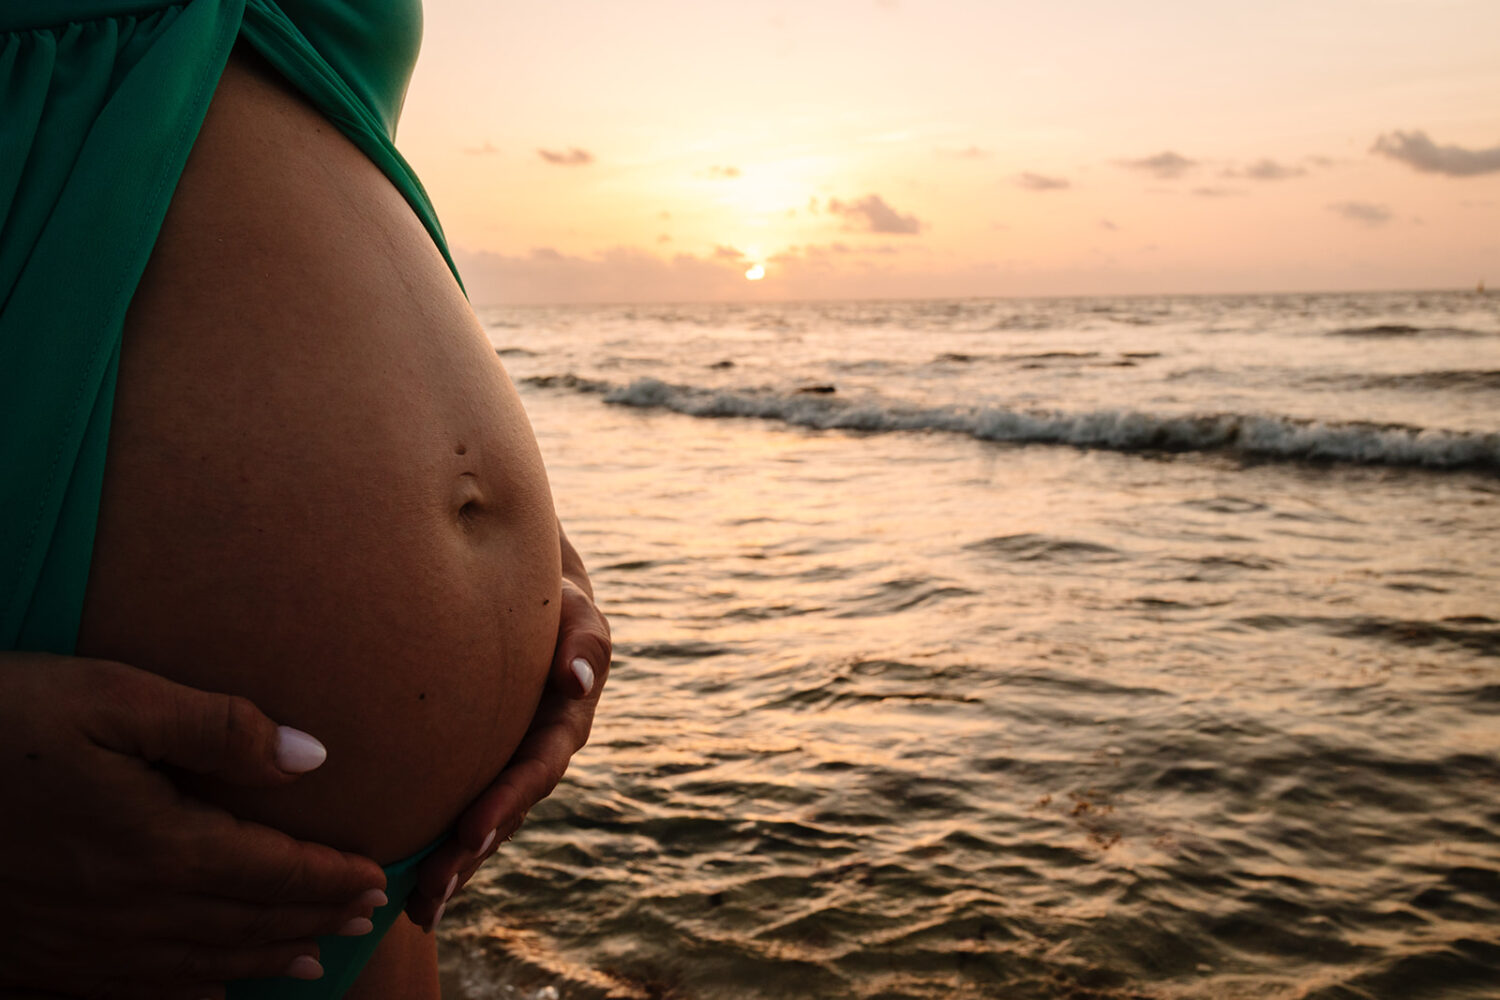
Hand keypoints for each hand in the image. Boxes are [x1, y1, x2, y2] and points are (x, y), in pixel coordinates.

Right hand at [0, 654, 386, 999]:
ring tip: (309, 962)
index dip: (331, 878)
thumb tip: (313, 757)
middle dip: (310, 923)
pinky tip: (207, 993)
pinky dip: (183, 994)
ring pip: (196, 966)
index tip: (375, 879)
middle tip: (362, 921)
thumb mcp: (113, 696)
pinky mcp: (37, 955)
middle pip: (245, 926)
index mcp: (160, 847)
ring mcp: (80, 943)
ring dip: (261, 961)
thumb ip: (219, 728)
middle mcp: (129, 910)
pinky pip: (128, 990)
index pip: (273, 873)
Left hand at [407, 525, 609, 929]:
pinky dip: (431, 852)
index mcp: (562, 725)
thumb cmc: (550, 601)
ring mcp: (503, 767)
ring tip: (416, 911)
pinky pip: (452, 813)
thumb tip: (576, 679)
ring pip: (478, 826)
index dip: (504, 802)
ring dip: (451, 870)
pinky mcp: (470, 769)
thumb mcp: (575, 612)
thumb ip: (584, 641)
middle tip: (430, 892)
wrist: (525, 601)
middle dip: (468, 856)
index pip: (535, 769)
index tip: (469, 834)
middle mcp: (534, 756)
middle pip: (503, 814)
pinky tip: (400, 891)